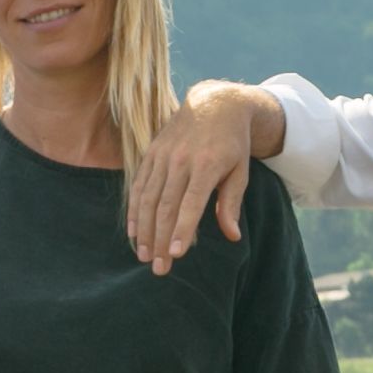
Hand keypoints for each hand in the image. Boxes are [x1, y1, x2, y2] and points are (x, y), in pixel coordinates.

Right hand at [127, 86, 261, 271]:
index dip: (181, 230)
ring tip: (143, 256)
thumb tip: (232, 237)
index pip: (190, 204)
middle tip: (158, 268)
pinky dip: (134, 210)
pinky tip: (133, 232)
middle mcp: (181, 160)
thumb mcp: (240, 170)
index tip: (174, 255)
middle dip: (159, 240)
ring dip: (143, 230)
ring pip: (147, 199)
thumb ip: (231, 203)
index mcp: (207, 165)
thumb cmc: (233, 143)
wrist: (215, 104)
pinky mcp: (151, 153)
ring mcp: (162, 156)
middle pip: (165, 207)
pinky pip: (138, 185)